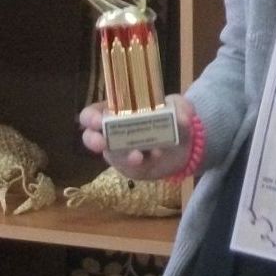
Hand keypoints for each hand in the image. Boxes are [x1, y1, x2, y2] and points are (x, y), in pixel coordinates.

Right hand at [78, 93, 195, 181]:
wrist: (186, 145)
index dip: (90, 117)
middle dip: (93, 140)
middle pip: (91, 138)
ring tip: (139, 156)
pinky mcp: (132, 169)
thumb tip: (181, 118)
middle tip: (103, 143)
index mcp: (116, 112)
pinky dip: (141, 164)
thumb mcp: (178, 106)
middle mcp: (113, 133)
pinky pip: (131, 169)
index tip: (98, 121)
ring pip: (111, 156)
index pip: (92, 114)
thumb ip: (180, 107)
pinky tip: (155, 156)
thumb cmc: (172, 117)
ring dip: (122, 156)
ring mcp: (121, 153)